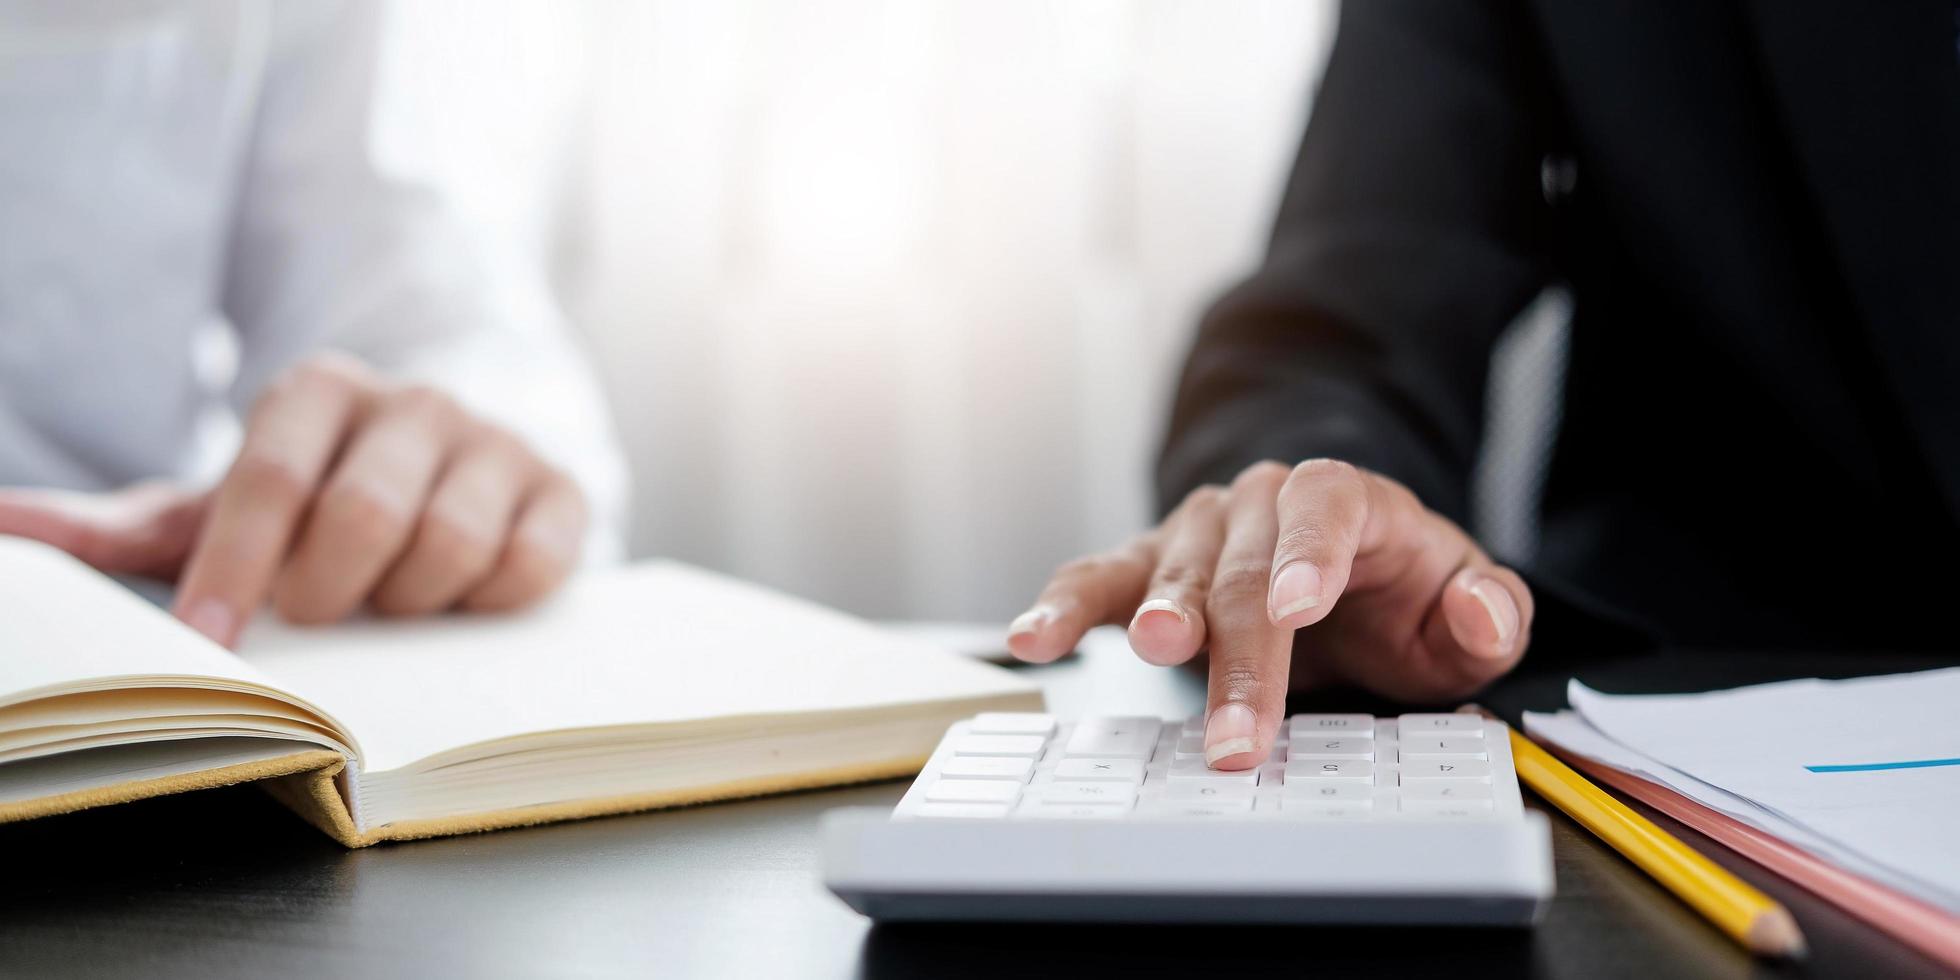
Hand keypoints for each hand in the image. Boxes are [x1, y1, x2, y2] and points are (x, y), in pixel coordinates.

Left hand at [0, 352, 586, 645]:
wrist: (451, 470)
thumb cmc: (321, 500)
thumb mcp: (224, 504)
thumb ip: (126, 523)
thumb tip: (5, 528)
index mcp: (320, 389)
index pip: (268, 479)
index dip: (234, 569)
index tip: (208, 642)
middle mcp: (415, 401)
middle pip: (363, 515)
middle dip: (328, 592)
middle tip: (319, 615)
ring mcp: (495, 441)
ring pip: (449, 546)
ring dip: (409, 603)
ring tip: (391, 602)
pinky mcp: (560, 489)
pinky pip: (527, 565)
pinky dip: (488, 602)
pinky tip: (460, 598)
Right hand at [1006, 459, 1533, 769]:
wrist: (1332, 576)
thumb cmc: (1396, 598)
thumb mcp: (1460, 609)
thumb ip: (1489, 612)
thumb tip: (1483, 612)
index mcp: (1343, 498)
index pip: (1326, 503)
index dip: (1308, 552)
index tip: (1299, 608)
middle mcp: (1258, 503)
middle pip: (1244, 568)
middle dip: (1243, 655)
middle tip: (1241, 736)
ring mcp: (1194, 532)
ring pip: (1172, 572)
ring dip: (1161, 621)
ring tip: (1155, 653)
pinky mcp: (1144, 569)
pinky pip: (1098, 580)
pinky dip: (1064, 607)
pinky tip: (1034, 641)